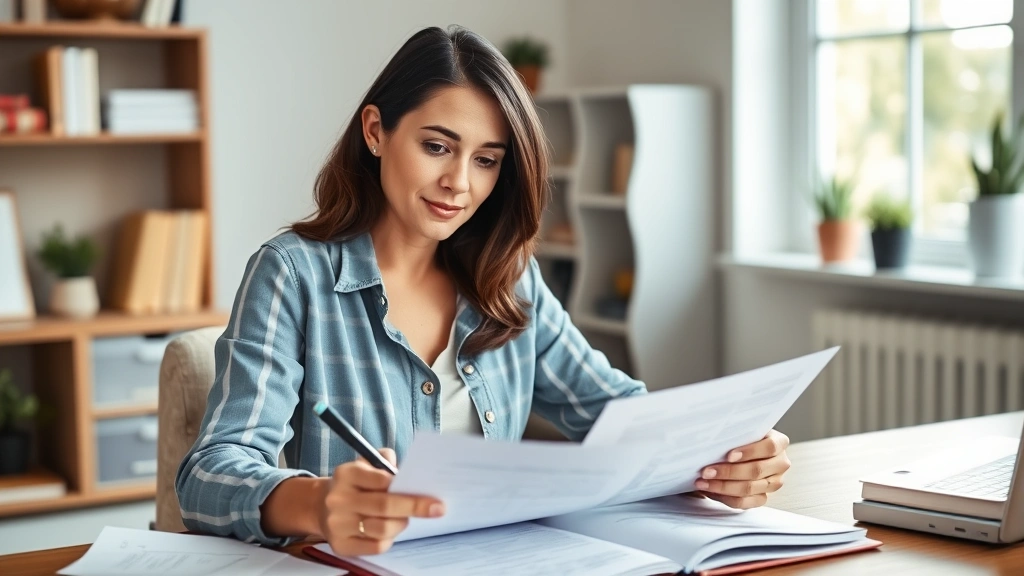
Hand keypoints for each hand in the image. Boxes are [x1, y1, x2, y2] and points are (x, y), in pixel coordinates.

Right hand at [318, 448, 444, 555]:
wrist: (322, 507)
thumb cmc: (354, 484)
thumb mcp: (365, 464)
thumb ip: (385, 461)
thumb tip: (408, 471)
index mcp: (346, 474)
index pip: (380, 479)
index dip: (404, 485)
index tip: (427, 490)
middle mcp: (338, 499)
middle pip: (384, 505)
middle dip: (414, 506)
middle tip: (437, 508)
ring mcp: (338, 524)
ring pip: (381, 528)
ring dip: (401, 523)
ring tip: (405, 518)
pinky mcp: (341, 545)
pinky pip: (375, 546)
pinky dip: (389, 539)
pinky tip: (390, 530)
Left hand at [694, 430, 790, 508]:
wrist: (743, 449)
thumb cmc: (740, 437)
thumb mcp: (741, 430)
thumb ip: (735, 433)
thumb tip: (714, 439)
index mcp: (779, 442)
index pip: (769, 447)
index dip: (749, 452)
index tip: (729, 455)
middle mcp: (780, 463)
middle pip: (756, 470)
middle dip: (728, 472)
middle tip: (706, 471)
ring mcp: (773, 482)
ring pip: (749, 488)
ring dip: (722, 486)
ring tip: (703, 482)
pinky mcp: (763, 497)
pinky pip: (744, 502)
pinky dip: (725, 497)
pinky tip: (710, 491)